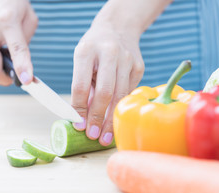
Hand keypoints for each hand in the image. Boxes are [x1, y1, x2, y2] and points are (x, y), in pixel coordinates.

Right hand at [0, 0, 37, 84]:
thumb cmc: (11, 3)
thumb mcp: (28, 18)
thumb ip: (25, 42)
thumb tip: (20, 67)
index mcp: (8, 21)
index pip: (16, 50)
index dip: (21, 68)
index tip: (26, 81)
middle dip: (4, 80)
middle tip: (12, 77)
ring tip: (3, 63)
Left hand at [71, 21, 144, 145]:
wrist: (118, 28)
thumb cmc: (94, 49)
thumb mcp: (82, 60)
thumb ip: (84, 86)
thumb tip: (84, 117)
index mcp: (86, 51)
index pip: (81, 85)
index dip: (80, 108)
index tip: (79, 126)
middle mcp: (109, 53)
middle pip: (105, 92)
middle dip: (98, 117)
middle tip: (93, 136)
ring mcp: (127, 60)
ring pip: (120, 95)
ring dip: (112, 119)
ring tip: (105, 137)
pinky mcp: (139, 67)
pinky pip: (129, 93)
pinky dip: (121, 107)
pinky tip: (116, 120)